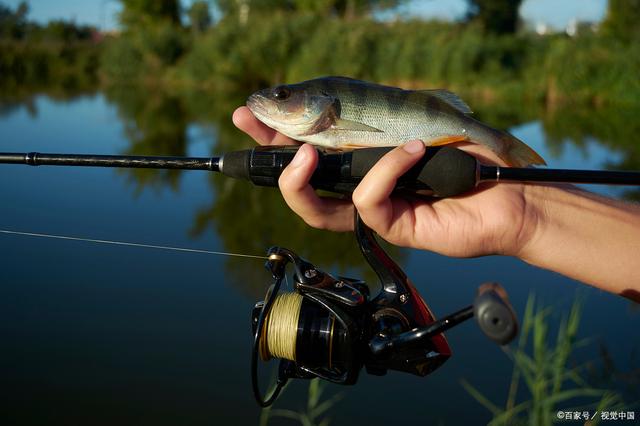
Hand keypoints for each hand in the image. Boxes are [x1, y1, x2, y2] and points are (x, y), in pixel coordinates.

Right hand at [233, 106, 538, 257]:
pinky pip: (368, 198)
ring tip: (305, 153)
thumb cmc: (467, 155)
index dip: (275, 135)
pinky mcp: (391, 225)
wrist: (509, 192)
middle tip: (250, 121)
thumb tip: (333, 99)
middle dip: (268, 152)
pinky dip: (385, 170)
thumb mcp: (415, 122)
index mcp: (358, 163)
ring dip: (302, 177)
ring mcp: (373, 209)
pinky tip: (411, 151)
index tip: (249, 113)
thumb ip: (378, 118)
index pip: (307, 150)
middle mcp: (358, 188)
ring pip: (315, 206)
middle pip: (299, 181)